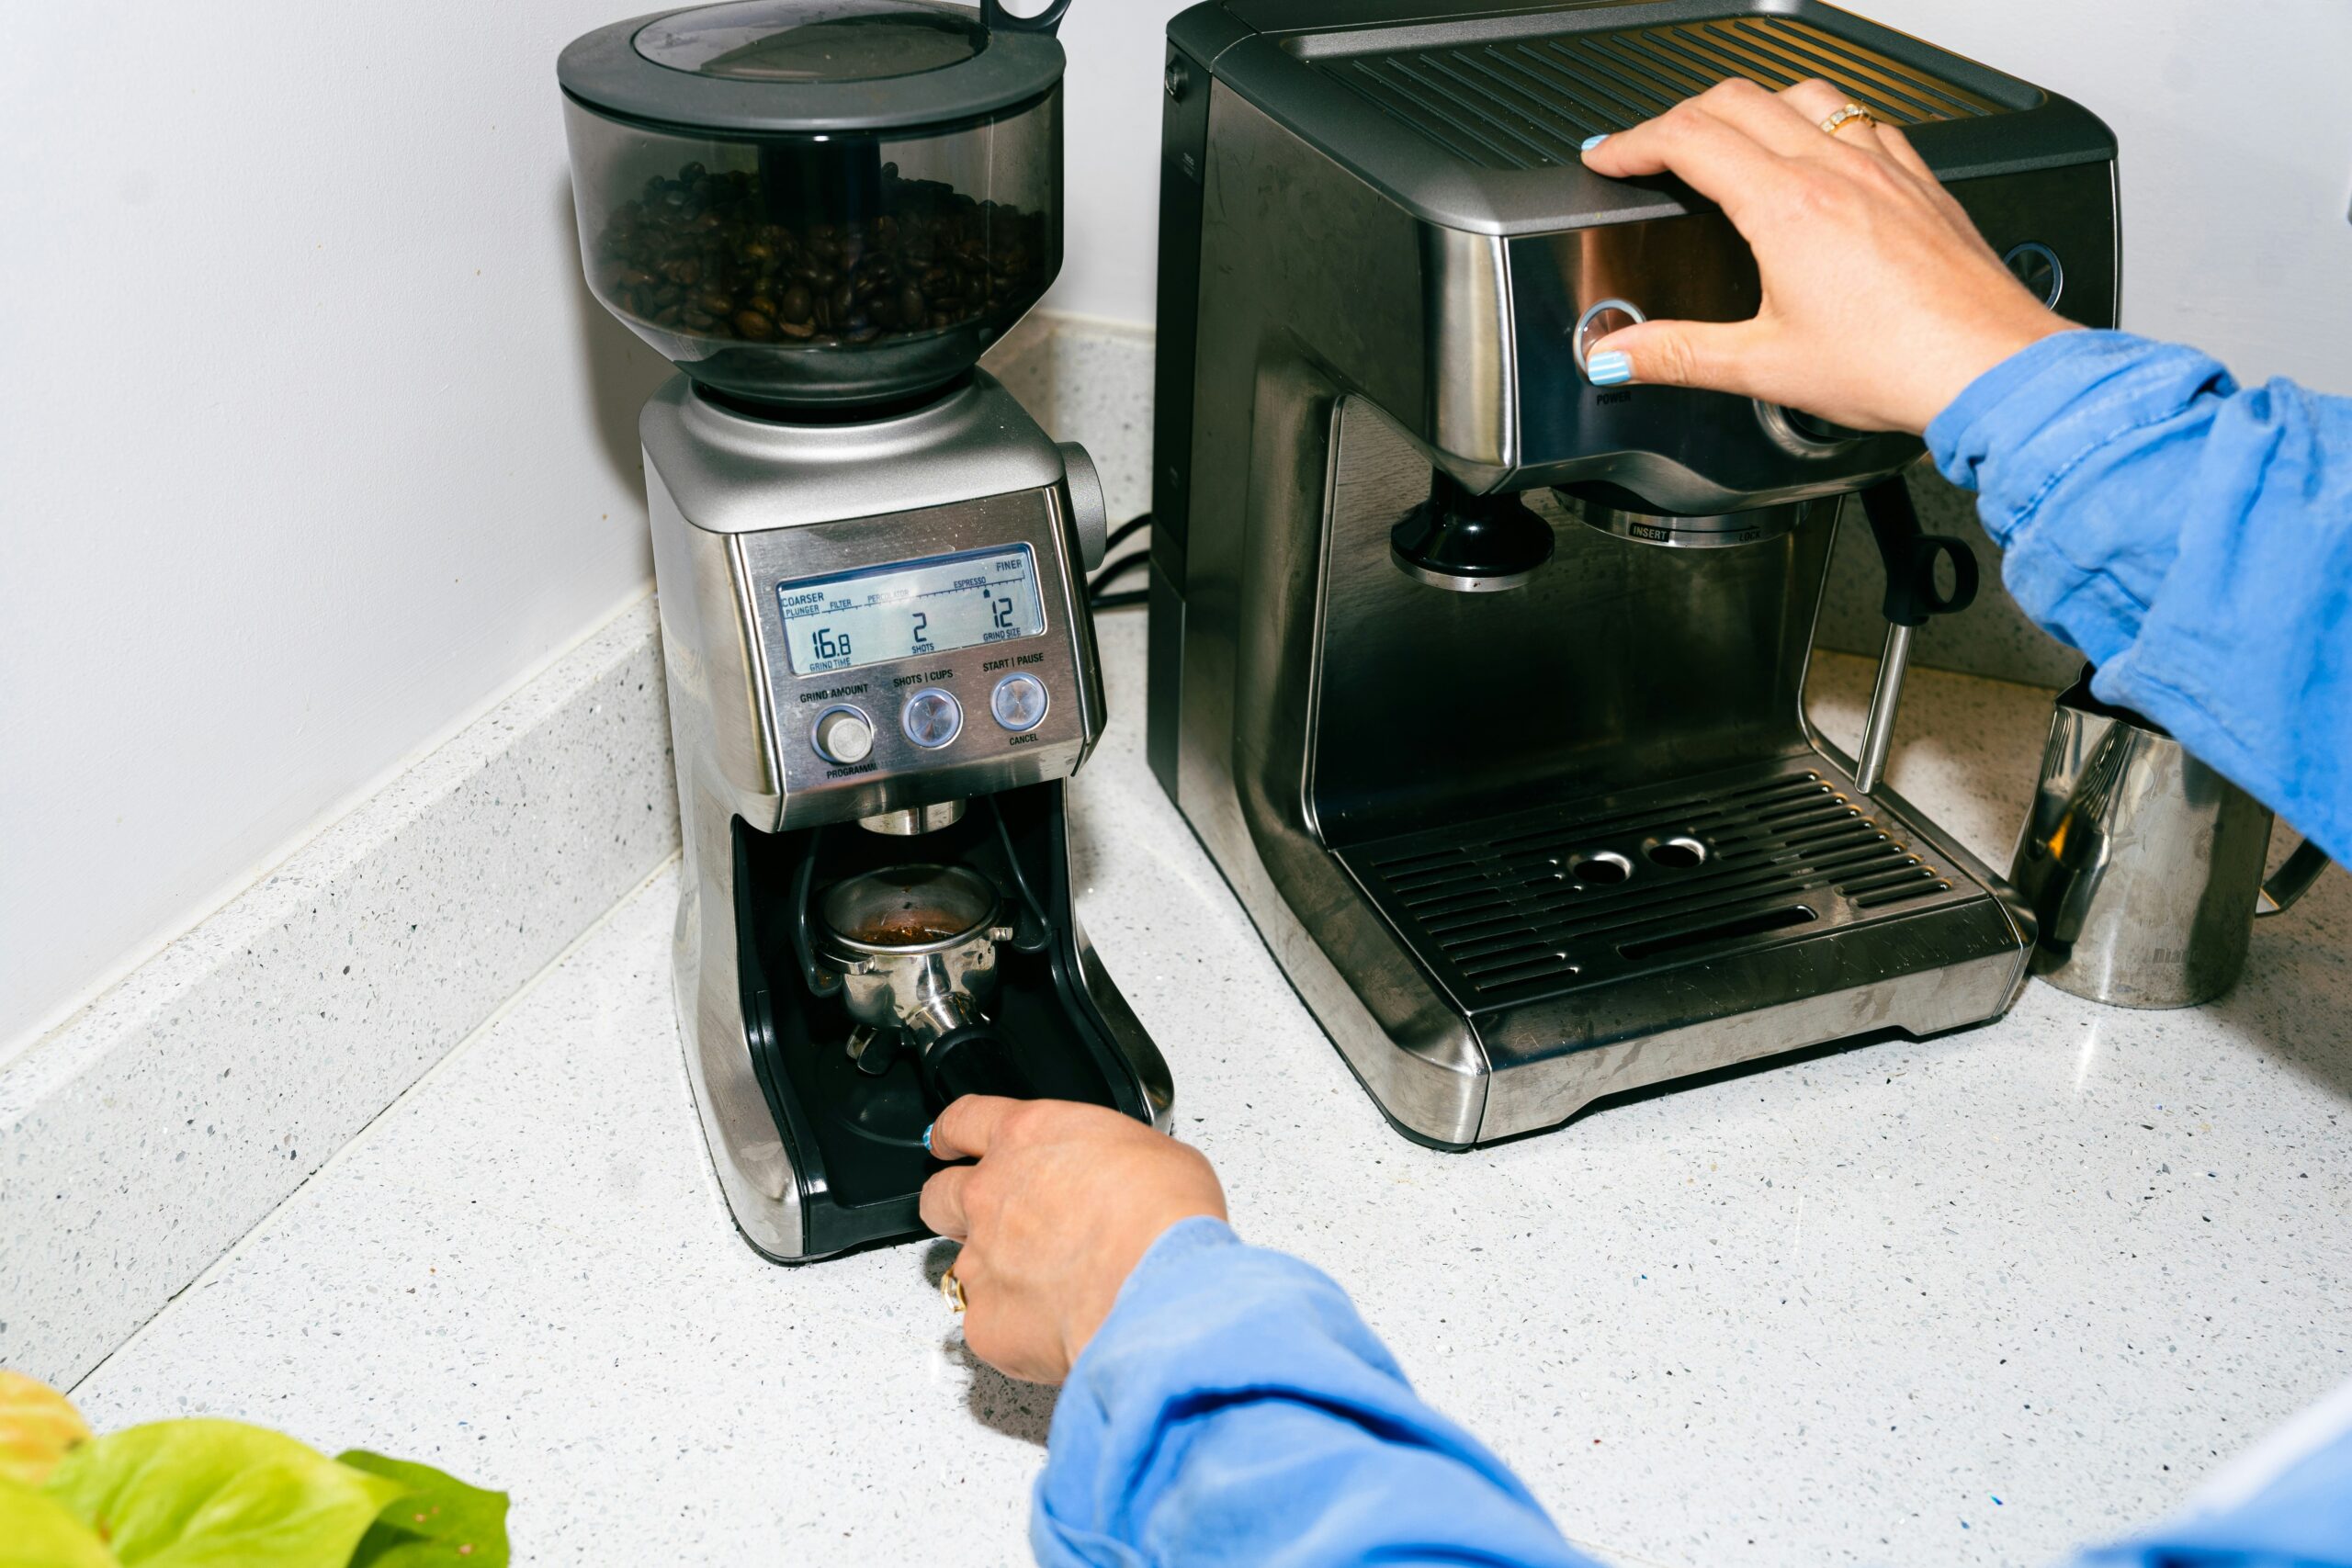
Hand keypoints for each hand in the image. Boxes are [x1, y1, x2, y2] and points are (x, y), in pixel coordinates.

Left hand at [919, 1096, 1226, 1383]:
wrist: (1159, 1290)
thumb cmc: (1166, 1218)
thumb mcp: (1151, 1152)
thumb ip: (1105, 1160)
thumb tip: (1118, 1181)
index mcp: (1027, 1137)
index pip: (963, 1121)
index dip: (951, 1134)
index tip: (947, 1141)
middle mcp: (989, 1194)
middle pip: (939, 1195)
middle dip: (955, 1207)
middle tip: (992, 1222)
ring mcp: (980, 1261)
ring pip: (965, 1266)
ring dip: (997, 1274)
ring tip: (1050, 1289)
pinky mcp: (985, 1322)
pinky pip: (987, 1323)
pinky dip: (1015, 1328)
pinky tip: (1056, 1327)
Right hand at [1581, 77, 2074, 433]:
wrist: (1989, 368)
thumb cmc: (1897, 363)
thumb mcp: (1763, 367)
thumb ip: (1677, 354)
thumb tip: (1616, 355)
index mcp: (1786, 205)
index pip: (1688, 138)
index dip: (1633, 141)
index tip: (1608, 156)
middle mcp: (1836, 168)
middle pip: (1738, 99)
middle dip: (1679, 116)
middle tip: (1651, 146)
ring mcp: (1885, 167)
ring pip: (1806, 93)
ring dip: (1754, 104)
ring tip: (1731, 133)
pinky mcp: (1922, 183)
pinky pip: (1866, 120)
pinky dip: (1825, 120)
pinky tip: (1826, 150)